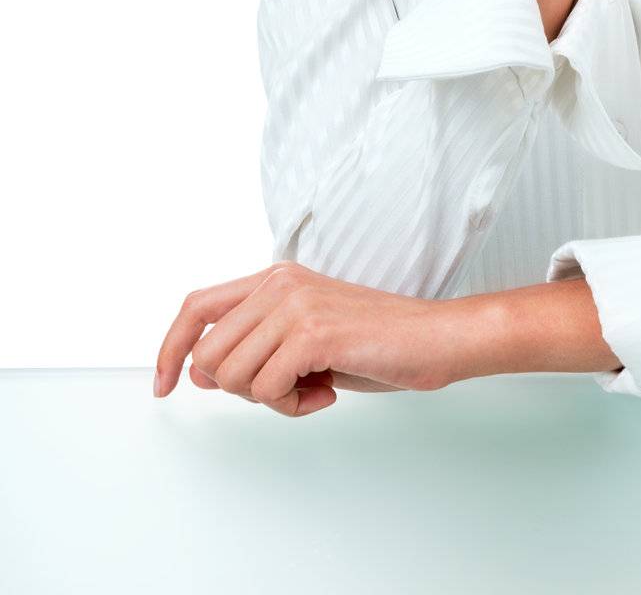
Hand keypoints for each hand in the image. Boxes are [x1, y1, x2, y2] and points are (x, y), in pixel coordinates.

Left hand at [153, 261, 460, 416]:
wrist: (434, 337)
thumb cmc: (375, 341)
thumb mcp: (304, 335)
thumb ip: (254, 343)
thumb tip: (200, 372)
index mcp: (276, 278)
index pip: (197, 307)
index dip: (169, 348)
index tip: (164, 385)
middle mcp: (280, 283)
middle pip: (208, 354)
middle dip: (238, 388)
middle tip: (286, 387)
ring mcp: (295, 305)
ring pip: (233, 377)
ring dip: (270, 400)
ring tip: (312, 387)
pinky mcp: (313, 333)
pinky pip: (267, 391)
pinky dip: (292, 407)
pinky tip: (327, 392)